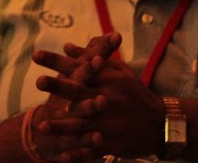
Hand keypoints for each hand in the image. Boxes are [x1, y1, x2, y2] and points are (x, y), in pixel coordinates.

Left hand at [34, 34, 164, 158]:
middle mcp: (107, 99)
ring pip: (82, 124)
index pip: (79, 67)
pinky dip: (78, 154)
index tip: (37, 55)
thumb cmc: (135, 93)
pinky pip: (93, 150)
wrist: (160, 122)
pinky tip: (62, 156)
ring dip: (62, 126)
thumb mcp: (118, 71)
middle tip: (38, 81)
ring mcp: (109, 122)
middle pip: (79, 92)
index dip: (58, 61)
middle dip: (59, 87)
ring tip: (42, 126)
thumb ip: (92, 58)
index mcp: (107, 80)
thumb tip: (67, 46)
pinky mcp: (113, 142)